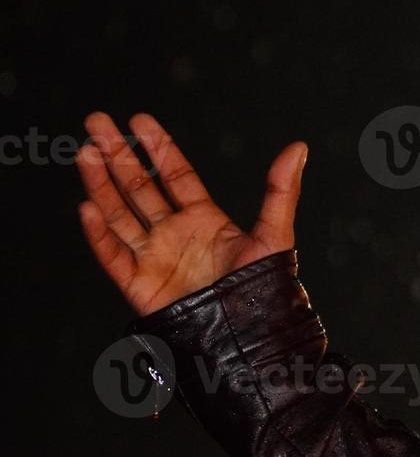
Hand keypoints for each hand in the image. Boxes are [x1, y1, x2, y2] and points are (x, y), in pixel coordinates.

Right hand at [77, 112, 307, 316]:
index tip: (139, 120)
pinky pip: (113, 256)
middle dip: (117, 155)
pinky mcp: (140, 285)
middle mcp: (175, 234)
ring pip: (119, 214)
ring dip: (101, 184)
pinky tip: (87, 205)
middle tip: (96, 121)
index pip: (175, 175)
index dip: (158, 148)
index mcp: (205, 220)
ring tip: (85, 151)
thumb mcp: (275, 233)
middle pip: (139, 187)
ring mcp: (155, 258)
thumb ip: (281, 190)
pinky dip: (99, 234)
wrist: (249, 336)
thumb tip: (298, 146)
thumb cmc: (264, 288)